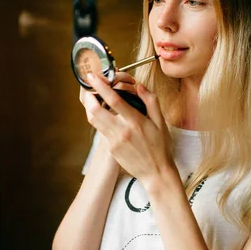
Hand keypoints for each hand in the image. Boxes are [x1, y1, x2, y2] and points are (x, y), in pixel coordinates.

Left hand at [82, 72, 175, 187]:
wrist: (156, 173)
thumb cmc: (161, 147)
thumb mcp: (161, 122)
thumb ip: (151, 101)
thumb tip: (139, 86)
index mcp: (135, 122)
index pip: (114, 100)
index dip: (101, 86)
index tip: (93, 76)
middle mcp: (122, 131)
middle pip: (95, 110)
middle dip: (88, 96)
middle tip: (88, 88)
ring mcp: (113, 141)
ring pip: (93, 120)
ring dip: (90, 107)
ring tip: (93, 98)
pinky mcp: (110, 148)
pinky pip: (100, 130)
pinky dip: (98, 119)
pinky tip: (104, 114)